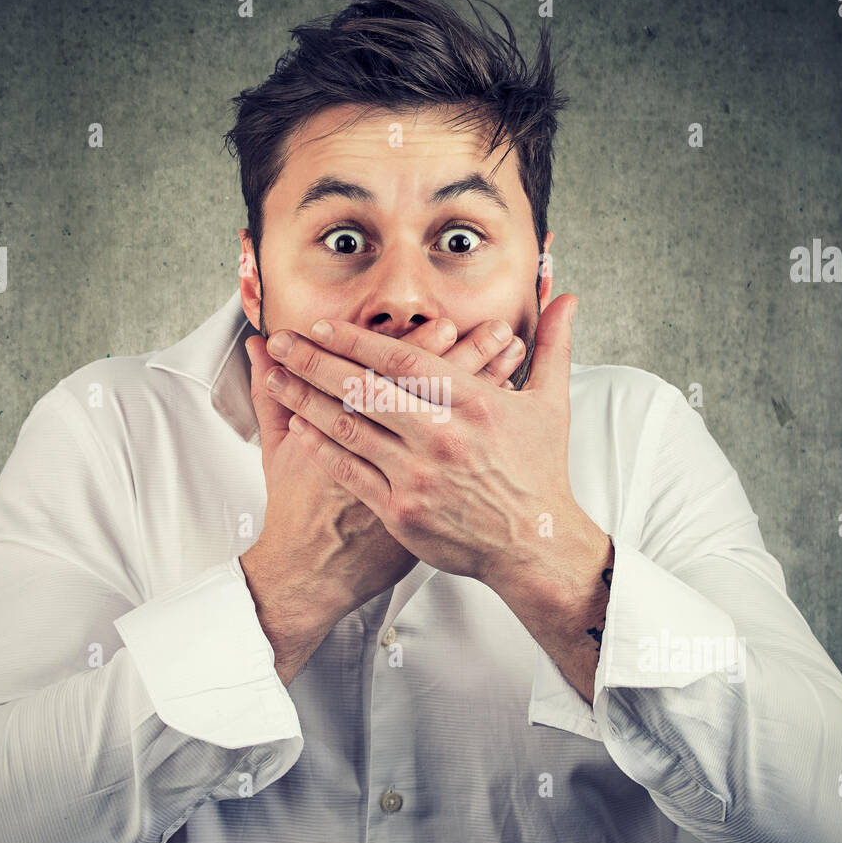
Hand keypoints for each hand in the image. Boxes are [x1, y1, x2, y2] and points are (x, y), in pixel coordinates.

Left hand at [264, 294, 603, 616]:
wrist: (535, 545)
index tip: (322, 325)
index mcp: (474, 401)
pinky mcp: (401, 512)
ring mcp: (418, 476)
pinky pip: (350, 472)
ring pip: (348, 428)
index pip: (401, 358)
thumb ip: (553, 345)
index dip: (356, 339)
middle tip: (280, 341)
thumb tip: (566, 297)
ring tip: (275, 379)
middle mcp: (441, 436)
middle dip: (314, 361)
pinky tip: (298, 428)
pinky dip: (321, 448)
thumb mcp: (552, 403)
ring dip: (305, 400)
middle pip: (362, 388)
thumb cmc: (541, 473)